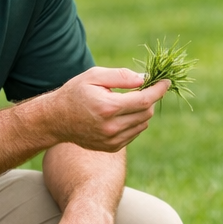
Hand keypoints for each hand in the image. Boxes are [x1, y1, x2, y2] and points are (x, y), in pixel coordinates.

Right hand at [41, 67, 168, 152]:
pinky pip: (135, 133)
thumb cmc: (75, 93)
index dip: (159, 90)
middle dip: (149, 98)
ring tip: (127, 101)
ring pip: (143, 123)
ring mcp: (112, 140)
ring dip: (142, 110)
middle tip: (141, 88)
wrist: (56, 120)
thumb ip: (121, 76)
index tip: (166, 82)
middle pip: (146, 112)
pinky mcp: (112, 147)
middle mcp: (112, 127)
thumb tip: (144, 79)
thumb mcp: (94, 76)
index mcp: (108, 107)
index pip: (144, 100)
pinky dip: (134, 121)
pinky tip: (121, 114)